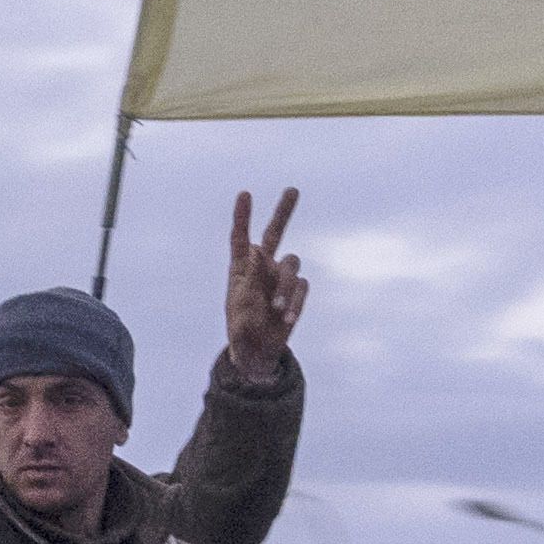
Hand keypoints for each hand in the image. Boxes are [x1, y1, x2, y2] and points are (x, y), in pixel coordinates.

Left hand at [214, 187, 308, 387]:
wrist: (257, 353)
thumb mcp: (241, 307)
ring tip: (277, 311)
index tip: (245, 194)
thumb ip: (250, 279)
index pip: (241, 238)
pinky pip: (302, 288)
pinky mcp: (296, 293)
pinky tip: (288, 320)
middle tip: (292, 189)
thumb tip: (259, 251)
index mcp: (241, 269)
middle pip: (275, 234)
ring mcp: (281, 278)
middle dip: (284, 212)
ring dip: (285, 286)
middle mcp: (262, 268)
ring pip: (292, 264)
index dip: (243, 217)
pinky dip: (296, 302)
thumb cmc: (242, 330)